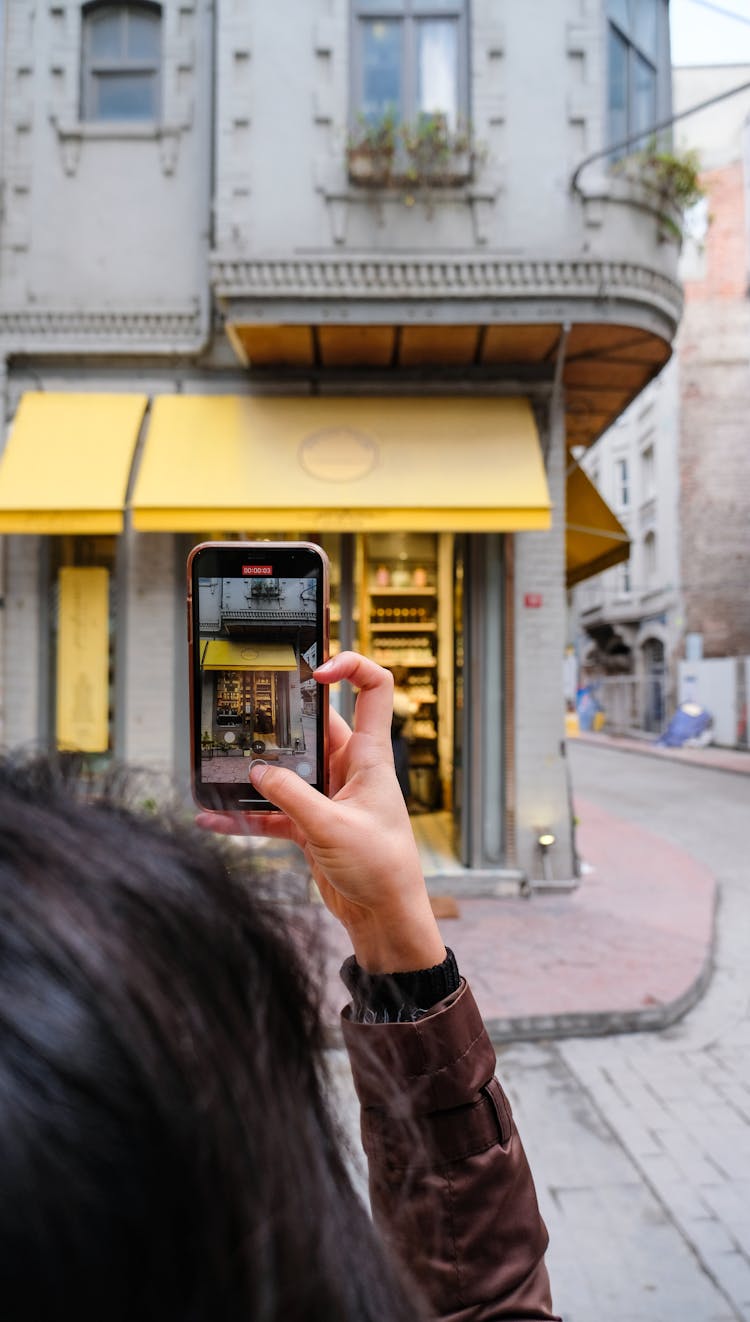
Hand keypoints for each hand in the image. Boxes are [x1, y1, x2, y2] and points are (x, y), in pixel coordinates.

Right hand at [196, 652, 444, 973]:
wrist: (384, 918)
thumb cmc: (382, 869)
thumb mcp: (331, 827)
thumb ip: (291, 795)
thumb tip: (257, 772)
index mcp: (369, 756)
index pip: (373, 691)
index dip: (350, 668)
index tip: (316, 670)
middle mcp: (349, 769)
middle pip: (313, 729)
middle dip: (280, 724)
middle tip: (248, 716)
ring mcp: (329, 796)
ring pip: (286, 772)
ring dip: (257, 775)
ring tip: (222, 770)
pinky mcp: (312, 824)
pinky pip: (273, 811)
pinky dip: (248, 815)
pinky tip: (216, 819)